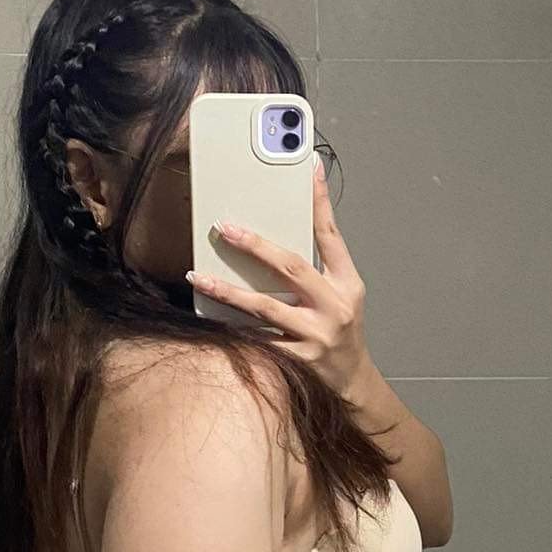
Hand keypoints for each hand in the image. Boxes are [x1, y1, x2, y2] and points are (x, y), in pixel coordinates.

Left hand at [186, 160, 374, 398]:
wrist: (352, 381)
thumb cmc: (343, 330)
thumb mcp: (345, 291)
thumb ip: (323, 259)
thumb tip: (298, 221)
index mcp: (347, 284)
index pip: (331, 236)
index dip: (319, 202)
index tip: (308, 169)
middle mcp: (333, 307)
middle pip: (292, 268)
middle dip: (256, 246)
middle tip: (226, 228)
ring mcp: (313, 335)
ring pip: (265, 308)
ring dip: (228, 291)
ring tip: (198, 277)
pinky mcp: (295, 360)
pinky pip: (256, 341)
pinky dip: (231, 328)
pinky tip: (207, 316)